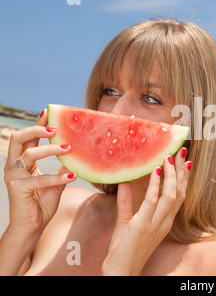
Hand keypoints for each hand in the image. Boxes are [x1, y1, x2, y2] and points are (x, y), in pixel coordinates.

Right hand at [3, 109, 76, 237]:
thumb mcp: (54, 184)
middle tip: (55, 129)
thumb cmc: (41, 205)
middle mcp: (14, 167)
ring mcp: (13, 177)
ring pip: (28, 154)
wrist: (32, 228)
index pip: (27, 139)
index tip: (48, 112)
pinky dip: (58, 177)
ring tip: (68, 149)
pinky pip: (40, 179)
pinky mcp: (17, 189)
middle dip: (36, 130)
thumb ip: (61, 169)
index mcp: (21, 163)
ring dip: (50, 150)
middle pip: (18, 139)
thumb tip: (75, 156)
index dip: (37, 125)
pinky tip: (73, 176)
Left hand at [102, 149, 190, 275]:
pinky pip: (153, 200)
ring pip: (171, 194)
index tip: (185, 162)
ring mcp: (156, 223)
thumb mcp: (126, 222)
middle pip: (180, 192)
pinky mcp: (143, 224)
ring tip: (169, 157)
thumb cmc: (123, 250)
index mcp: (164, 221)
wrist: (119, 271)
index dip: (183, 178)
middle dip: (181, 171)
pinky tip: (155, 170)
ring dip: (172, 175)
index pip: (179, 196)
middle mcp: (164, 221)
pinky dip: (155, 184)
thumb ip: (126, 202)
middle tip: (181, 152)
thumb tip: (124, 182)